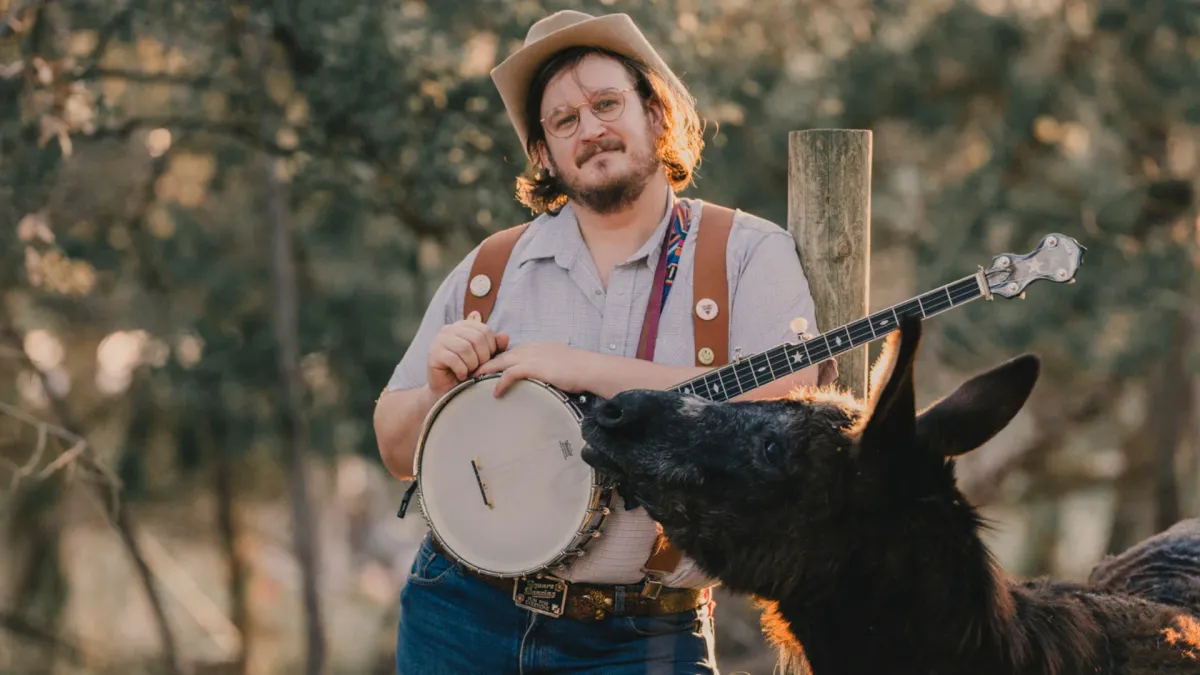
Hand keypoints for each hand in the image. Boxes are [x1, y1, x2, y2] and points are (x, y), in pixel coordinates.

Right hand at [427, 319, 509, 397]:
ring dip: (471, 364)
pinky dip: (461, 371)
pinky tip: (460, 375)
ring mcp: (439, 340)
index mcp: (463, 325)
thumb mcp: (485, 357)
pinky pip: (454, 359)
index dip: (491, 347)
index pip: (485, 330)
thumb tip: (505, 336)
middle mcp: (450, 329)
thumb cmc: (468, 371)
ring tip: (469, 371)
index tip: (487, 360)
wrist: (448, 390)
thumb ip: (496, 346)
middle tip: (478, 368)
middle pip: (476, 338)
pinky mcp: (433, 353)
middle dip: (482, 357)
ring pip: (465, 348)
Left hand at [474, 341, 599, 396]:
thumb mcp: (559, 365)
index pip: (510, 352)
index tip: (485, 370)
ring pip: (500, 362)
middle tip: (471, 375)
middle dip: (484, 364)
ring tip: (474, 383)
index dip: (496, 361)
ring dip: (485, 372)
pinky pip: (509, 374)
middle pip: (500, 355)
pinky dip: (500, 382)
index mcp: (536, 347)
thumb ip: (547, 369)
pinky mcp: (533, 367)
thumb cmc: (579, 370)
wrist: (589, 368)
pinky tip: (495, 392)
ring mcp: (531, 356)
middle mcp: (531, 348)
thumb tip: (543, 380)